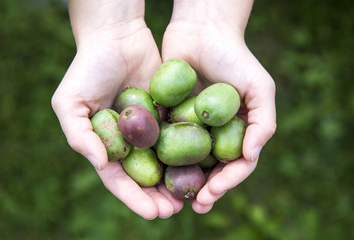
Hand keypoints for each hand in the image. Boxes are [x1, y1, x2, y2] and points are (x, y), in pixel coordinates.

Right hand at [51, 0, 182, 218]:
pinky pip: (179, 136)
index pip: (119, 179)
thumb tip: (101, 165)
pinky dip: (189, 153)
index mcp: (106, 144)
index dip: (134, 198)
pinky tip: (202, 166)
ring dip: (176, 180)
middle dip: (158, 196)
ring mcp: (149, 128)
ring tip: (191, 197)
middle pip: (145, 176)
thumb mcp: (70, 101)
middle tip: (174, 211)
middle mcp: (129, 141)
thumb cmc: (88, 67)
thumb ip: (79, 136)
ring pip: (165, 161)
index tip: (152, 213)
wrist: (117, 36)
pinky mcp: (167, 114)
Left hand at [162, 0, 275, 212]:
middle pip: (210, 169)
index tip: (212, 194)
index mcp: (237, 132)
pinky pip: (164, 141)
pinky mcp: (168, 117)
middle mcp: (214, 133)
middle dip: (204, 190)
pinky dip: (160, 158)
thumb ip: (263, 122)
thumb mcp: (260, 87)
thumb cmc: (234, 57)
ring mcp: (191, 127)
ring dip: (181, 182)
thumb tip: (250, 157)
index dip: (227, 183)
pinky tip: (153, 172)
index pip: (235, 165)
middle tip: (195, 206)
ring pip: (186, 162)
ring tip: (173, 199)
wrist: (201, 30)